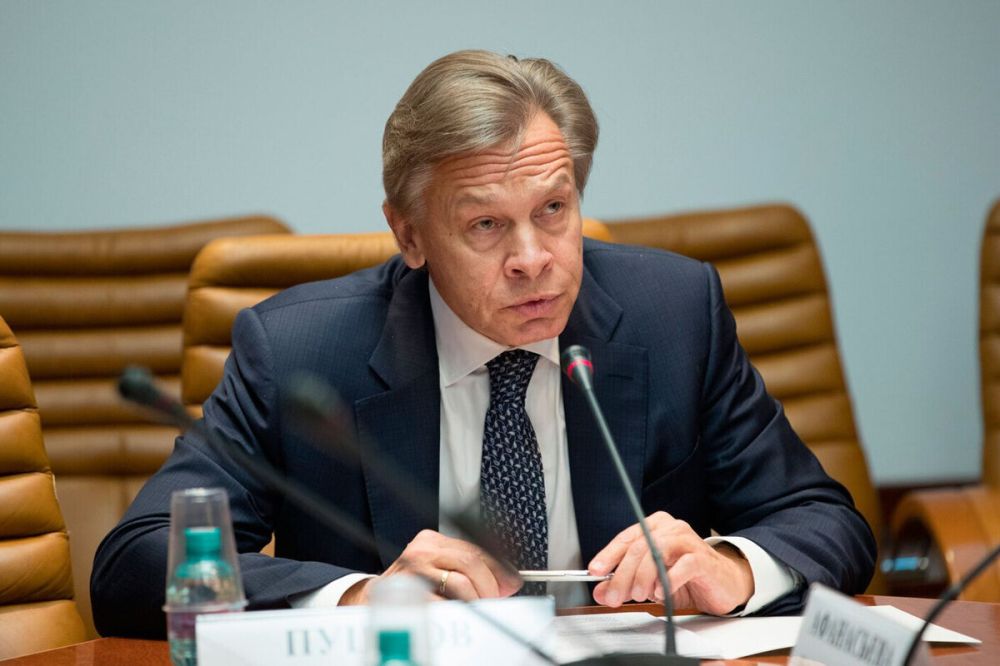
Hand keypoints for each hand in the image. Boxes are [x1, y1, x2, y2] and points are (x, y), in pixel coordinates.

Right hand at [339, 529, 521, 604]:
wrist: (371, 600)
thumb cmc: (410, 586)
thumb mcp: (438, 571)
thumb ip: (470, 572)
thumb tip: (509, 582)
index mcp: (433, 540)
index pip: (476, 548)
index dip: (499, 567)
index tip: (511, 583)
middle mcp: (423, 548)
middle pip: (470, 561)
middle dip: (488, 585)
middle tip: (493, 601)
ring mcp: (413, 567)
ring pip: (459, 580)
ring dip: (476, 600)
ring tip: (477, 609)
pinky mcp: (407, 588)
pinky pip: (441, 601)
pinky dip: (456, 610)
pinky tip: (458, 615)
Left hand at [588, 511, 753, 614]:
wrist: (723, 584)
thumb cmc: (687, 578)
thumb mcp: (650, 583)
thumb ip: (625, 584)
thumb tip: (600, 592)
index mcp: (655, 527)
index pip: (626, 538)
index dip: (608, 555)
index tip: (595, 571)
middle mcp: (671, 528)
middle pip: (639, 548)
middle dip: (623, 574)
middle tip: (614, 595)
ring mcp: (688, 541)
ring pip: (657, 553)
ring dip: (643, 577)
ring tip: (638, 595)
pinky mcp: (703, 558)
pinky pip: (681, 566)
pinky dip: (667, 581)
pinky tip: (660, 593)